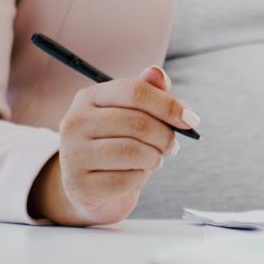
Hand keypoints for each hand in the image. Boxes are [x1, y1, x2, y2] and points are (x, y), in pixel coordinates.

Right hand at [28, 65, 198, 225]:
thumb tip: (157, 72)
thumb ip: (149, 94)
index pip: (134, 91)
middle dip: (166, 136)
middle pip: (137, 122)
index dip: (168, 105)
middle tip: (172, 146)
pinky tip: (133, 176)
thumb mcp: (134, 117)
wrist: (95, 190)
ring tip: (154, 160)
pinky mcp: (78, 185)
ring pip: (133, 152)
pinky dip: (139, 178)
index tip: (191, 120)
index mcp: (89, 97)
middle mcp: (74, 121)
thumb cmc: (119, 146)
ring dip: (154, 158)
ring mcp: (72, 154)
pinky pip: (125, 180)